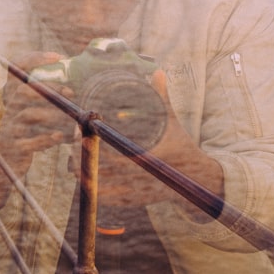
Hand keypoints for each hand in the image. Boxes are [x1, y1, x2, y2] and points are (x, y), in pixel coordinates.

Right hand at [0, 52, 71, 204]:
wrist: (1, 167)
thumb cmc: (19, 134)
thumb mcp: (23, 113)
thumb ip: (38, 98)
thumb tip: (67, 84)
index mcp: (7, 95)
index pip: (16, 69)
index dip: (35, 58)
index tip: (58, 56)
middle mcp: (4, 108)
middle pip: (25, 91)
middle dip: (51, 88)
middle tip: (71, 91)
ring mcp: (7, 129)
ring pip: (29, 115)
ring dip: (53, 113)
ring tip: (72, 113)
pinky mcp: (14, 148)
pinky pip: (33, 141)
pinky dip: (48, 139)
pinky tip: (60, 137)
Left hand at [89, 70, 223, 207]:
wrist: (198, 179)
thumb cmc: (181, 145)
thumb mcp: (171, 120)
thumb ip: (161, 97)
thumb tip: (158, 73)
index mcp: (144, 155)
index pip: (108, 149)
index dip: (91, 138)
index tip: (85, 127)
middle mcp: (136, 176)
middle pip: (95, 167)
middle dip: (81, 151)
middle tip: (75, 137)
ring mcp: (132, 191)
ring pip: (96, 184)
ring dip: (84, 168)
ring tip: (76, 152)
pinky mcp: (131, 201)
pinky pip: (104, 197)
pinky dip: (92, 187)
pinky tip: (85, 174)